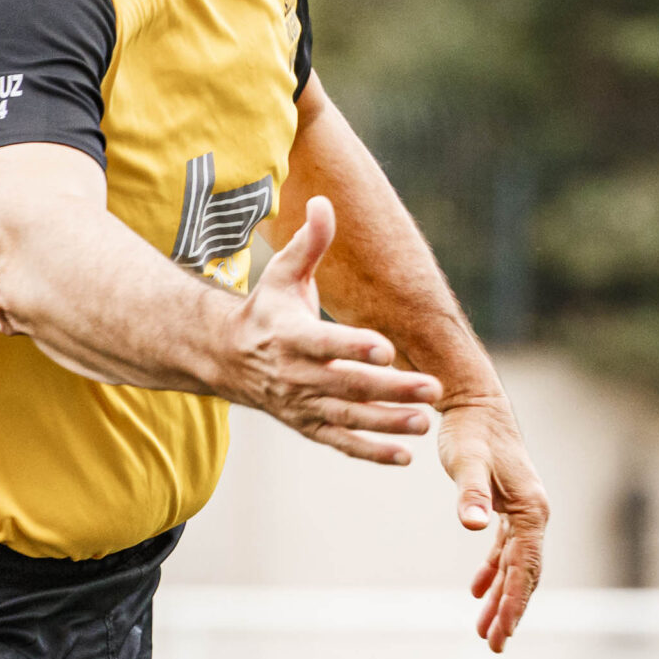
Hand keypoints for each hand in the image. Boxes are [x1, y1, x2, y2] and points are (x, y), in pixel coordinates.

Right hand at [218, 197, 439, 461]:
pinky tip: (404, 456)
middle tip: (432, 389)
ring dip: (387, 424)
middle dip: (390, 390)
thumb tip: (323, 202)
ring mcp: (302, 405)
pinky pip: (340, 442)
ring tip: (425, 422)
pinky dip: (370, 452)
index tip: (386, 347)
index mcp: (290, 336)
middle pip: (346, 385)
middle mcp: (296, 375)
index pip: (325, 343)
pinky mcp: (308, 425)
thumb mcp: (282, 275)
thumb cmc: (267, 309)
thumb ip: (309, 243)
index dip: (353, 346)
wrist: (226, 357)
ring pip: (348, 418)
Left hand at [440, 396, 548, 652]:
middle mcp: (534, 512)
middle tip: (494, 645)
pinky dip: (495, 572)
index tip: (500, 633)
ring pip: (517, 565)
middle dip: (511, 610)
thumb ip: (470, 494)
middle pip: (526, 572)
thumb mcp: (466, 461)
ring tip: (485, 630)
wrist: (474, 402)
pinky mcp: (508, 506)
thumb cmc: (470, 431)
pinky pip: (507, 549)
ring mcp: (523, 510)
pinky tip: (478, 591)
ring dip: (502, 596)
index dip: (514, 602)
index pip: (526, 567)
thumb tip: (475, 525)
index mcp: (531, 509)